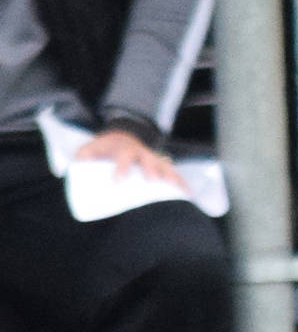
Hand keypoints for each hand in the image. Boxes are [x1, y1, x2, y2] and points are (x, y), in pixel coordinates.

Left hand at [74, 129, 188, 191]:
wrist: (121, 136)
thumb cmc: (103, 148)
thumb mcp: (89, 149)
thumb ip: (81, 160)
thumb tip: (74, 172)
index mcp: (123, 148)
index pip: (123, 155)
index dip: (122, 166)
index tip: (118, 180)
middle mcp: (141, 152)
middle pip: (149, 159)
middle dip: (152, 170)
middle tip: (153, 182)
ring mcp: (153, 158)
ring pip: (165, 165)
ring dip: (172, 176)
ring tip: (178, 190)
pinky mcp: (160, 165)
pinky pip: (173, 173)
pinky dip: (181, 183)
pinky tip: (188, 194)